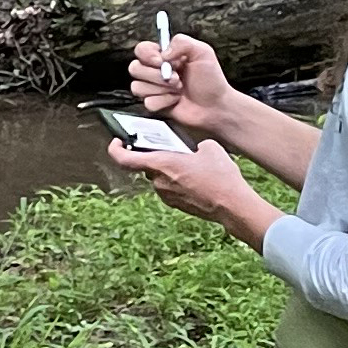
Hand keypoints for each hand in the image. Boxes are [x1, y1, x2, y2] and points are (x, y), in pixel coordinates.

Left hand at [106, 137, 278, 249]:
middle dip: (157, 156)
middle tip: (172, 150)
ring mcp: (166, 195)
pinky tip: (196, 178)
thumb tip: (193, 148)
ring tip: (190, 164)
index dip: (115, 149)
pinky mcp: (176, 204)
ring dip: (170, 170)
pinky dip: (178, 181)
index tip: (117, 142)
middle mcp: (159, 182)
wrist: (231, 205)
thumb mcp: (209, 147)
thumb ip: (192, 144)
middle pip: (147, 166)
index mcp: (161, 164)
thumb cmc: (220, 177)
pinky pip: (170, 188)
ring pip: (160, 177)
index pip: (124, 159)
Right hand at [128, 30, 234, 134]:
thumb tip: (162, 53)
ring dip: (161, 89)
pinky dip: (163, 101)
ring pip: (137, 86)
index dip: (147, 55)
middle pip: (134, 68)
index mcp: (165, 55)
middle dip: (156, 75)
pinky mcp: (155, 103)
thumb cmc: (211, 80)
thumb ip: (181, 42)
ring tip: (178, 89)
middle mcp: (156, 70)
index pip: (141, 49)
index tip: (161, 61)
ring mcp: (154, 88)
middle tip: (176, 78)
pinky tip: (175, 100)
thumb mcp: (203, 52)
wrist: (215, 105)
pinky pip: (147, 102)